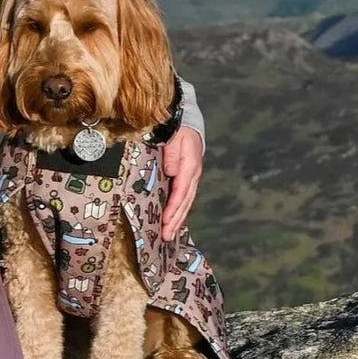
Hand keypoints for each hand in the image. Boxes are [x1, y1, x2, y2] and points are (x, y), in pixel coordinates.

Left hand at [160, 125, 202, 241]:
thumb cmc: (177, 129)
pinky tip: (172, 221)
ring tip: (168, 234)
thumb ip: (172, 154)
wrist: (185, 122)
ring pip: (185, 202)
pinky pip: (183, 197)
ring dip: (177, 219)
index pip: (181, 190)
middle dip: (175, 220)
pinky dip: (178, 211)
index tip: (165, 220)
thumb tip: (170, 172)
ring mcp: (190, 177)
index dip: (173, 207)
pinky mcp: (186, 178)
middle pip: (184, 201)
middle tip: (166, 236)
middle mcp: (192, 174)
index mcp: (190, 165)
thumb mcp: (174, 137)